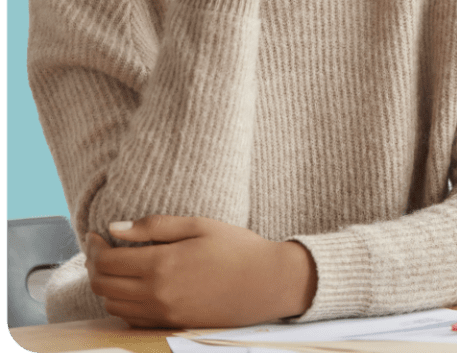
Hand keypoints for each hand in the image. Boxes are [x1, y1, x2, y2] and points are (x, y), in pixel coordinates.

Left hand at [85, 215, 316, 327]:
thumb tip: (115, 228)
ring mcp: (163, 315)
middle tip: (101, 248)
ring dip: (107, 286)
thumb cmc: (236, 248)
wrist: (267, 283)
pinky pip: (132, 320)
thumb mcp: (198, 225)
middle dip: (94, 266)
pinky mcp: (172, 326)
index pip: (106, 262)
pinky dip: (123, 304)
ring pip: (114, 306)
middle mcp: (156, 295)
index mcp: (161, 265)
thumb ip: (154, 227)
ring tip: (118, 265)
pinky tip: (135, 287)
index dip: (94, 247)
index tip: (96, 234)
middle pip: (103, 286)